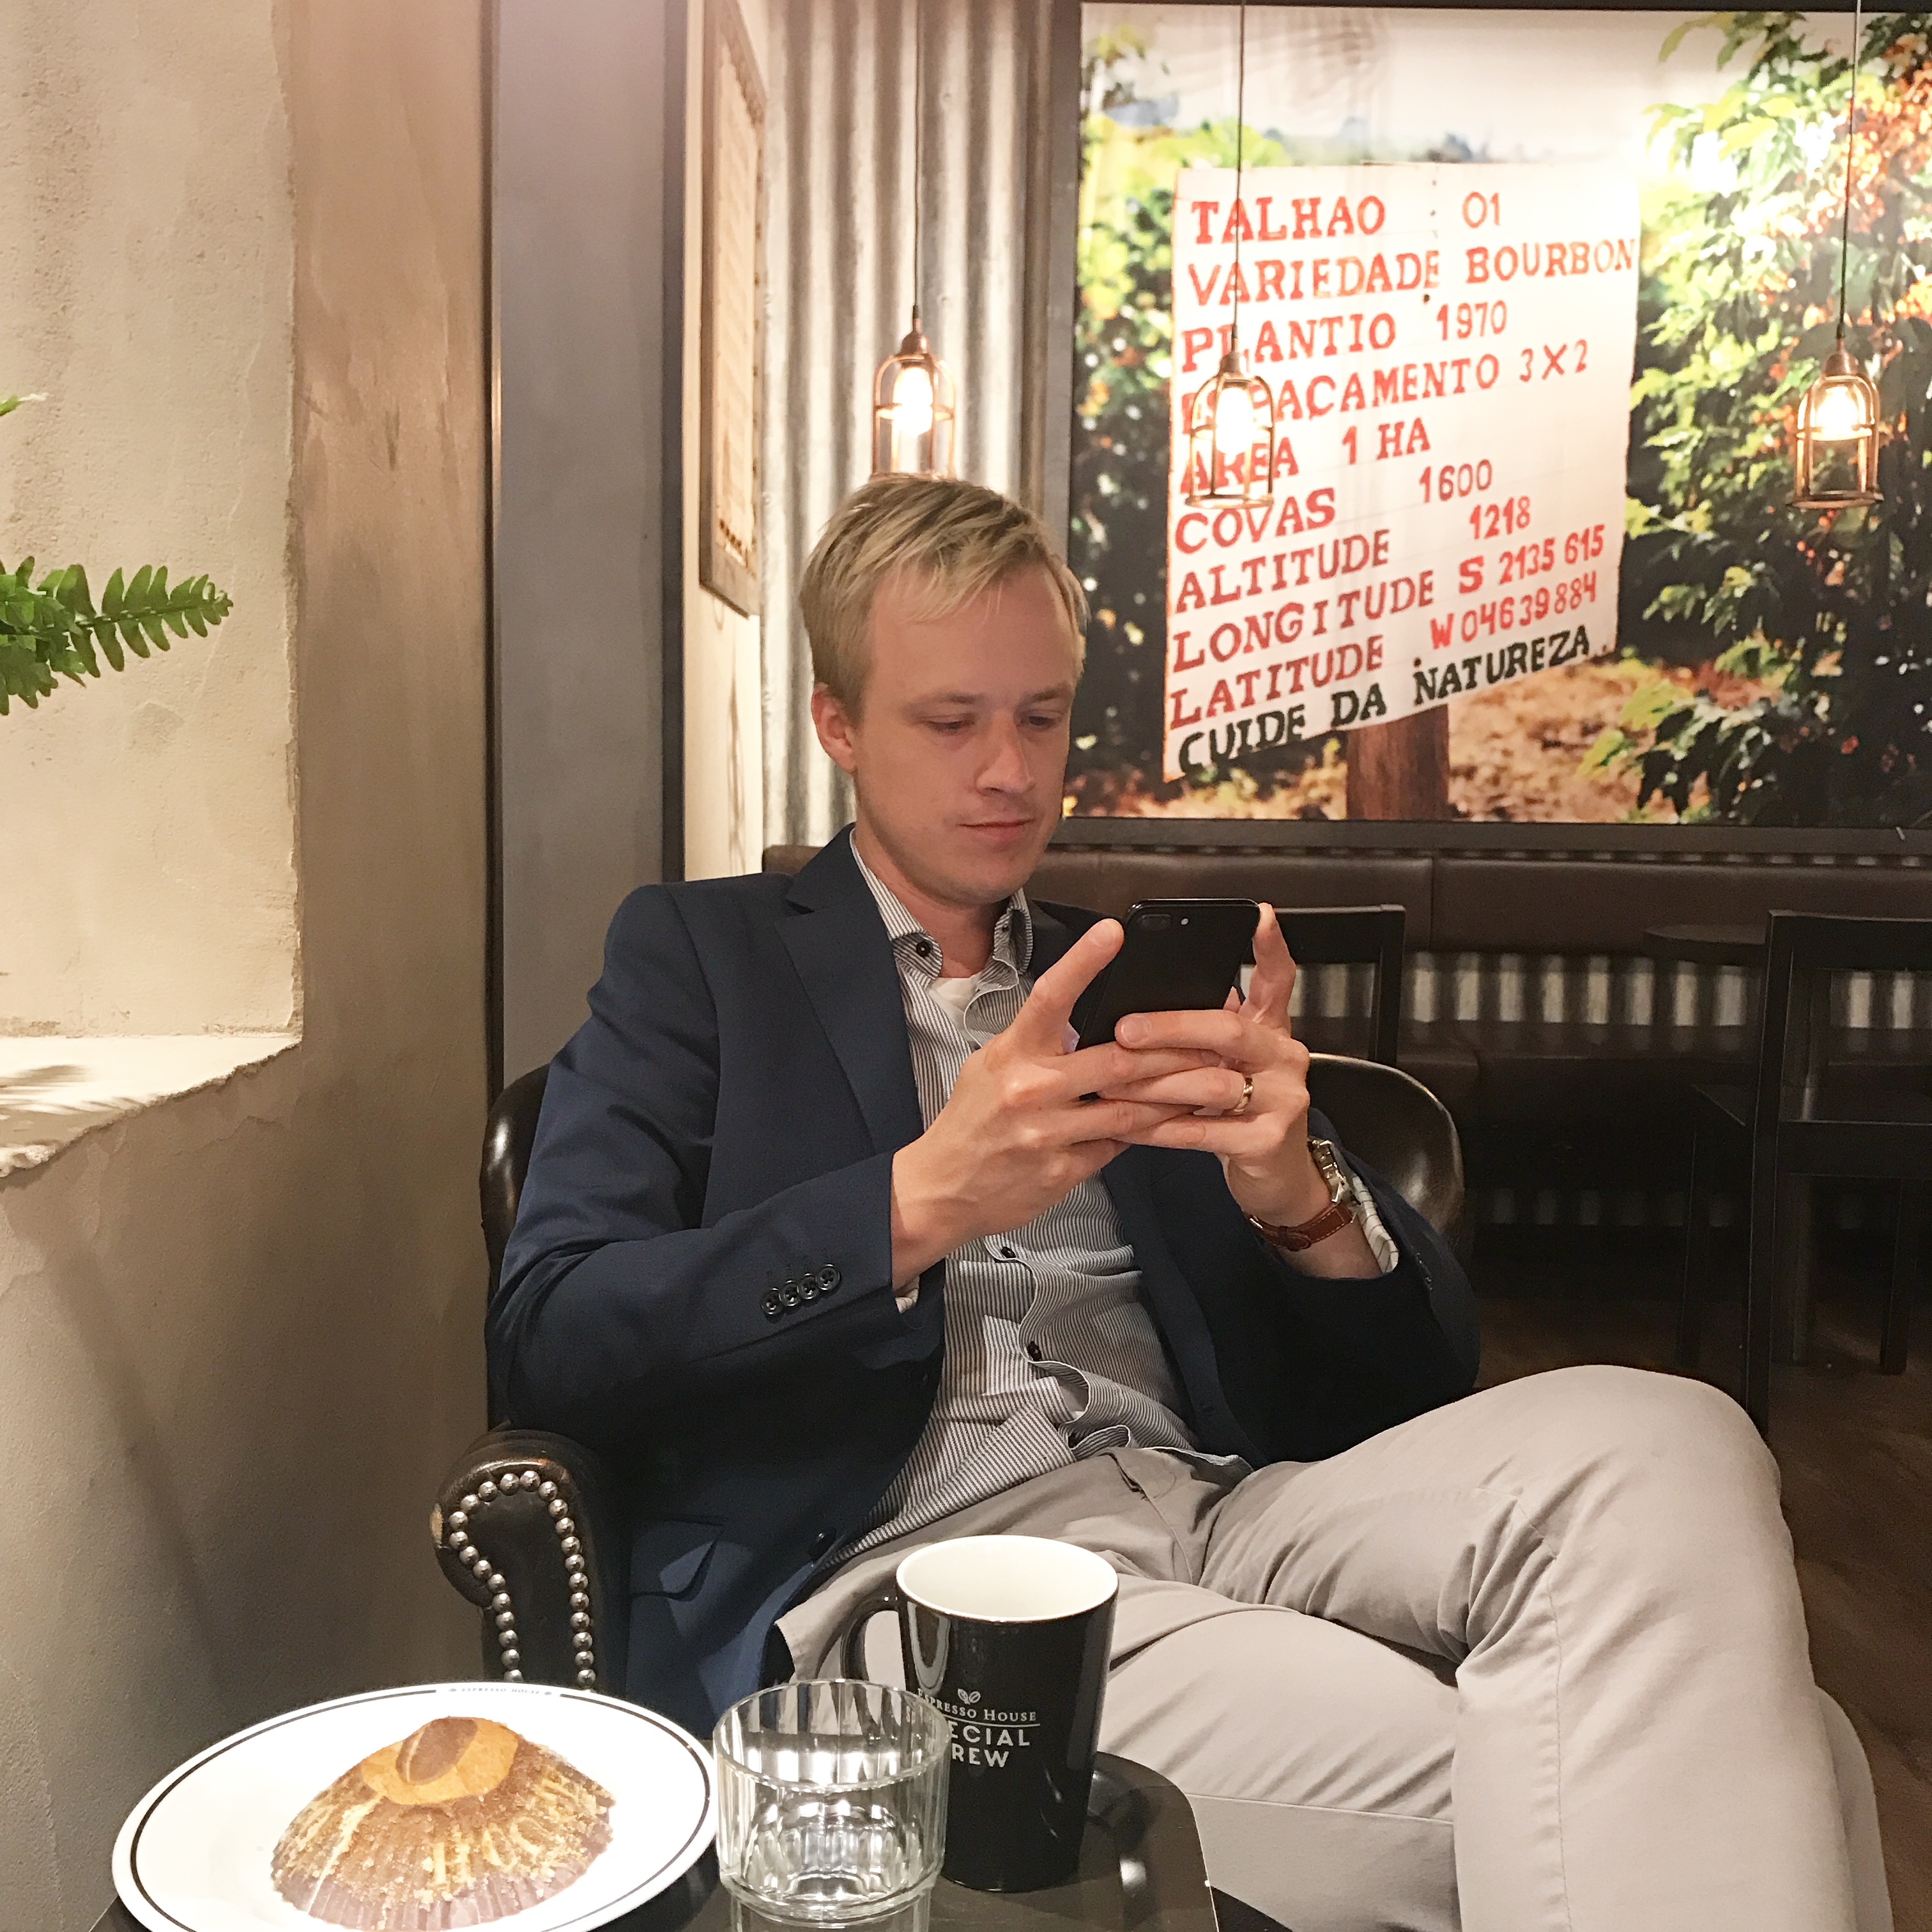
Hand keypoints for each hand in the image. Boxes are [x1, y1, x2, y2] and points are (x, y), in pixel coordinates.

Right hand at [888, 920, 1211, 1286]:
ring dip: (1176, 1096)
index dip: (1083, 962)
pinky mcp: (1062, 1170)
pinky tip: (1171, 1122)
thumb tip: (1089, 1022)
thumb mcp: (991, 1067)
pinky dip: (1145, 1132)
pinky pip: (1116, 1146)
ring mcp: (1047, 1133)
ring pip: (1129, 1110)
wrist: (943, 1188)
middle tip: (1215, 1039)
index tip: (1114, 932)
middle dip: (1174, 1052)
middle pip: (1116, 1061)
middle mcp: (1030, 1089)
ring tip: (1216, 1084)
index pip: (1050, 997)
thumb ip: (1037, 1044)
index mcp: (1011, 1054)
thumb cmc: (971, 1122)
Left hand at [1096, 906, 1378, 1275]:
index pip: (1277, 979)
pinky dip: (1161, 1129)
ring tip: (1110, 1083)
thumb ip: (1203, 1033)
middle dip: (1170, 1027)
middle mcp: (1283, 1056)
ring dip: (1153, 1084)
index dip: (1270, 947)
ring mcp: (1282, 1098)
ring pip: (1211, 1081)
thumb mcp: (1229, 1063)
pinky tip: (1130, 1126)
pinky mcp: (1268, 1140)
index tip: (1258, 915)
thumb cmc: (1241, 1113)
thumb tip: (1139, 1004)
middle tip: (1124, 1030)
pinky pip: (1203, 1130)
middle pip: (1228, 1028)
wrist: (1277, 1180)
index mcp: (1271, 1030)